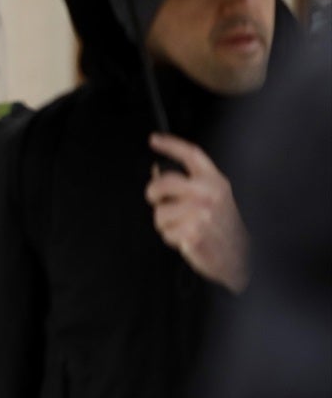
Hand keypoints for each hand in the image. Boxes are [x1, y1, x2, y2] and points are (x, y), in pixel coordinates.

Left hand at [146, 134, 249, 292]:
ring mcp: (201, 213)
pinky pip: (166, 232)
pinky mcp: (193, 232)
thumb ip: (188, 183)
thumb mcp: (214, 199)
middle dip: (154, 193)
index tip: (155, 139)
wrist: (243, 259)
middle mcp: (208, 194)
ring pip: (159, 212)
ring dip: (165, 223)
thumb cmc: (225, 230)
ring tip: (185, 227)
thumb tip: (158, 171)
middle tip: (159, 201)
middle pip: (163, 183)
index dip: (171, 144)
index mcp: (215, 183)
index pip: (191, 155)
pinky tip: (187, 239)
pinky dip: (171, 238)